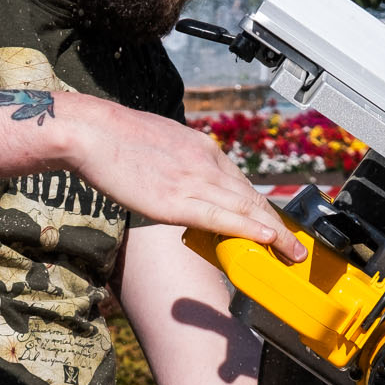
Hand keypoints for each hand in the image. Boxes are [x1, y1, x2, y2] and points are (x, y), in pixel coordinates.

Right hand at [60, 95, 304, 260]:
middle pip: (251, 197)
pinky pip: (220, 218)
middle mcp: (205, 162)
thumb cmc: (115, 137)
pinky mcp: (174, 201)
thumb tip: (187, 178)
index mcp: (202, 147)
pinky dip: (247, 229)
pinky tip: (266, 239)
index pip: (241, 182)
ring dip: (273, 233)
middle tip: (294, 245)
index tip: (272, 223)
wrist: (90, 132)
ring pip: (244, 208)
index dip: (261, 206)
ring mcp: (192, 181)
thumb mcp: (162, 141)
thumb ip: (182, 161)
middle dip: (276, 223)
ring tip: (291, 252)